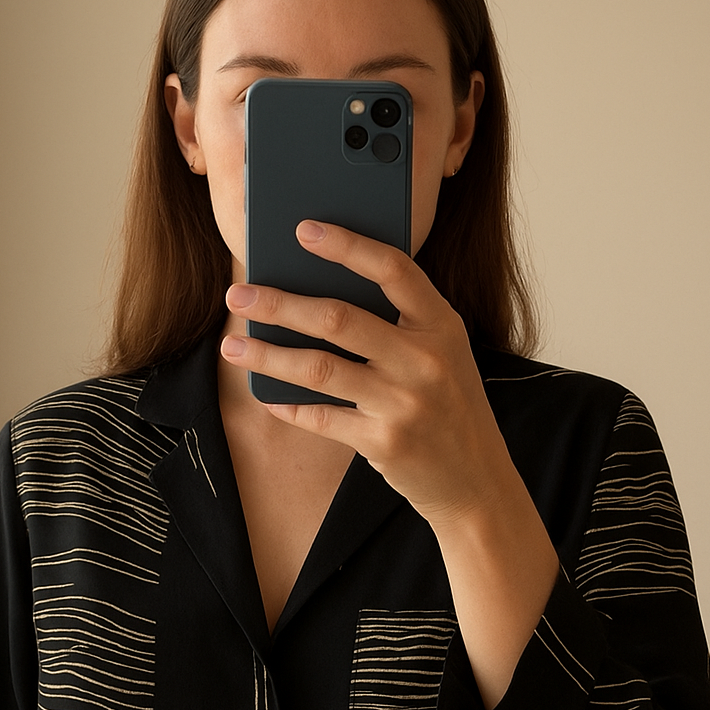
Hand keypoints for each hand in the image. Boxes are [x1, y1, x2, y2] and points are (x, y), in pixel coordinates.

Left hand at [221, 220, 516, 529]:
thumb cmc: (449, 406)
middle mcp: (425, 360)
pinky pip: (322, 417)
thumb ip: (399, 324)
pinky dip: (288, 406)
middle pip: (339, 318)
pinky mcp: (385, 442)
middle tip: (238, 296)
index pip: (393, 270)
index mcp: (442, 326)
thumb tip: (318, 293)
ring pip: (319, 369)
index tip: (303, 229)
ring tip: (232, 346)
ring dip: (267, 356)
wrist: (477, 480)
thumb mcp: (443, 355)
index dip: (347, 246)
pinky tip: (266, 396)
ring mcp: (404, 403)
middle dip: (279, 304)